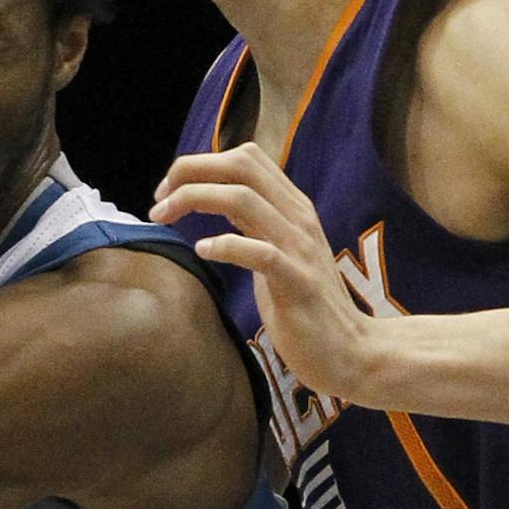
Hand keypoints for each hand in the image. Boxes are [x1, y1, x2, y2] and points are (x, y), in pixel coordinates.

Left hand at [151, 143, 374, 403]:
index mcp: (292, 207)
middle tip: (159, 200)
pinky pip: (260, 253)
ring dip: (194, 199)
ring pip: (244, 199)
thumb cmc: (304, 304)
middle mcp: (298, 218)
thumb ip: (254, 223)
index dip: (200, 165)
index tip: (169, 191)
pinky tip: (202, 250)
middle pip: (241, 166)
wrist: (350, 350)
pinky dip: (225, 246)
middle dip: (191, 172)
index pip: (245, 158)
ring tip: (163, 217)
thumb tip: (215, 200)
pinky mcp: (298, 283)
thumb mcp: (276, 251)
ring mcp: (300, 248)